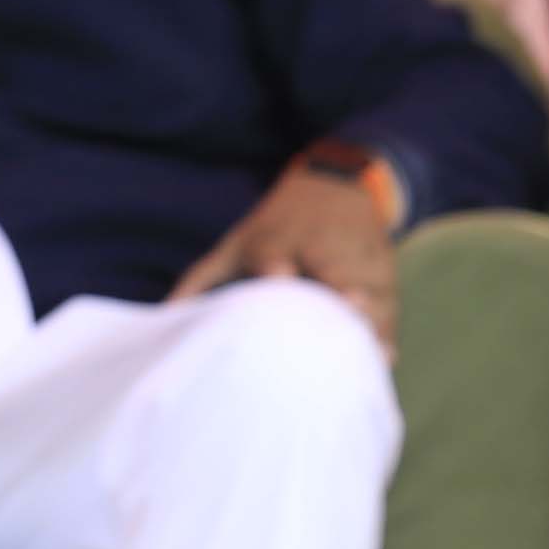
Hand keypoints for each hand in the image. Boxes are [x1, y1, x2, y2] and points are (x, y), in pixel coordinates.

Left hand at [172, 159, 404, 347]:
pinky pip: (388, 306)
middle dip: (336, 295)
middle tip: (343, 316)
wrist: (338, 189)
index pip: (272, 251)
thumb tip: (161, 318)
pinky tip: (384, 359)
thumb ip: (200, 282)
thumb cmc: (275, 230)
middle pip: (330, 272)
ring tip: (366, 358)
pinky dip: (386, 330)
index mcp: (276, 239)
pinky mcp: (385, 274)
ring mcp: (357, 261)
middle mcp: (320, 248)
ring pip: (365, 293)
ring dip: (365, 323)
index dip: (275, 264)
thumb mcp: (235, 246)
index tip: (279, 277)